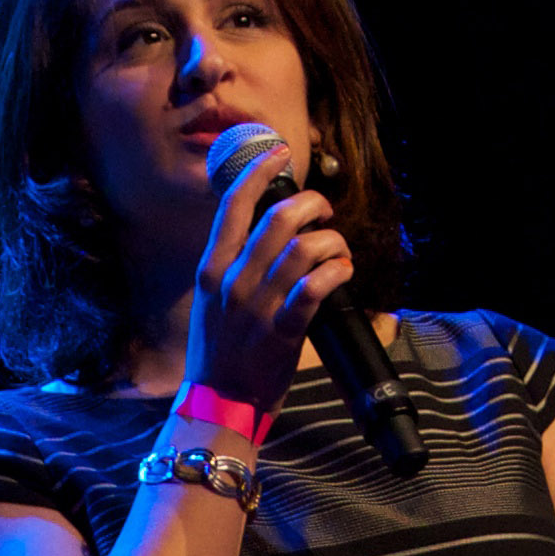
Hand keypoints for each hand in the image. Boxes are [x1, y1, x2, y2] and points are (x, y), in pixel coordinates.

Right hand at [190, 124, 350, 412]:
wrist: (216, 404)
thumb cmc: (219, 352)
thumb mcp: (210, 301)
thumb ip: (231, 267)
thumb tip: (264, 235)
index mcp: (212, 268)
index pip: (233, 204)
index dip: (259, 169)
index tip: (281, 152)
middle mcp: (233, 280)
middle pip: (277, 218)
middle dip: (311, 204)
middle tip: (324, 212)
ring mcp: (257, 305)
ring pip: (302, 248)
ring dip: (330, 241)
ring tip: (338, 250)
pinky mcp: (283, 331)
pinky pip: (315, 287)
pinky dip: (335, 272)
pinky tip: (343, 272)